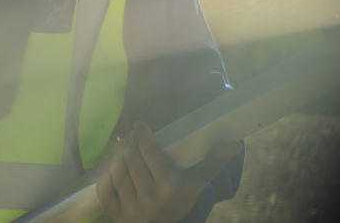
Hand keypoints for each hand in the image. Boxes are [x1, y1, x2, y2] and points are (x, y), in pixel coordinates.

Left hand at [95, 122, 239, 222]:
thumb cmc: (181, 202)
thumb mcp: (197, 184)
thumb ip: (212, 162)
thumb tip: (235, 143)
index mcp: (169, 186)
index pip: (149, 153)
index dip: (142, 135)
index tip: (140, 126)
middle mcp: (149, 197)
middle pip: (131, 159)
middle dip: (130, 143)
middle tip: (131, 135)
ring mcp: (131, 207)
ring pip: (117, 171)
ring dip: (117, 154)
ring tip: (121, 145)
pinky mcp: (116, 215)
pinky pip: (105, 188)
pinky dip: (104, 171)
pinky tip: (108, 159)